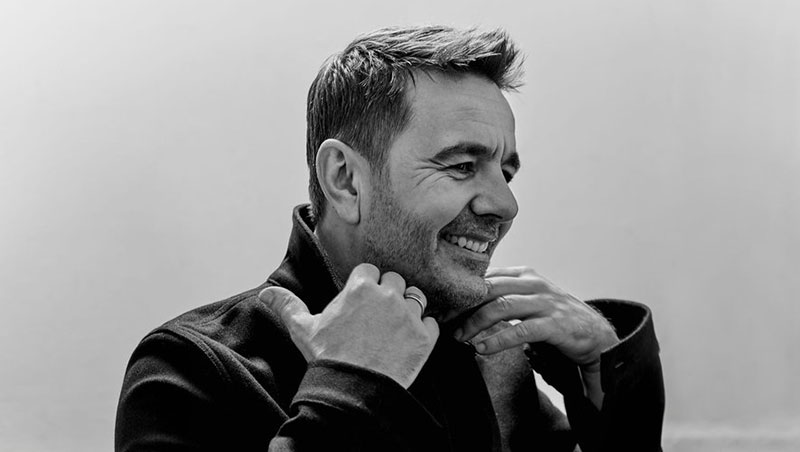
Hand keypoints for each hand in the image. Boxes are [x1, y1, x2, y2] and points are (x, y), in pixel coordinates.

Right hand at [258, 263, 438, 388]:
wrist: (353, 391)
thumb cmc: (328, 358)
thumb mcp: (303, 330)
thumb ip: (287, 306)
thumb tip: (265, 293)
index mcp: (360, 287)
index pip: (370, 270)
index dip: (365, 285)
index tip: (360, 300)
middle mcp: (388, 295)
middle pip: (395, 280)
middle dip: (388, 293)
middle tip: (377, 315)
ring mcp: (409, 315)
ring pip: (416, 297)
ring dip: (409, 307)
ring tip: (395, 326)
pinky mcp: (425, 337)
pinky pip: (433, 322)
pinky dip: (424, 330)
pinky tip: (409, 340)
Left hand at [454, 267, 618, 405]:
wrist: (596, 333)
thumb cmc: (556, 317)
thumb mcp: (528, 300)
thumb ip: (503, 297)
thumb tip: (467, 305)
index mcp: (524, 274)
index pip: (486, 278)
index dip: (462, 293)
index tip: (443, 307)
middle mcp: (533, 283)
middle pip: (488, 289)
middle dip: (463, 306)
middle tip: (444, 321)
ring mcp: (544, 302)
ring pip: (501, 307)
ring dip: (475, 323)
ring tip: (460, 337)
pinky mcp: (554, 324)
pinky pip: (520, 331)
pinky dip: (498, 340)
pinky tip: (482, 349)